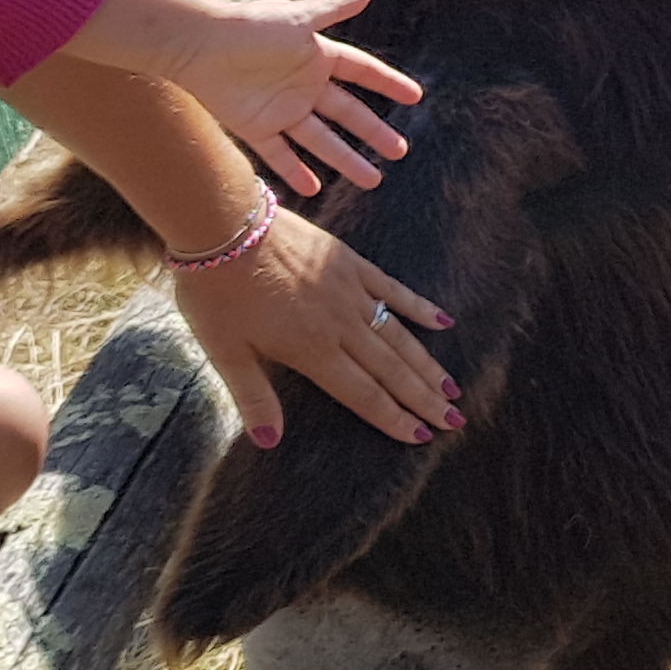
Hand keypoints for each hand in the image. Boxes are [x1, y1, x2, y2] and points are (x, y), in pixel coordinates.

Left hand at [148, 0, 421, 195]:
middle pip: (347, 114)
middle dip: (374, 132)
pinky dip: (296, 171)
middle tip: (400, 151)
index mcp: (317, 57)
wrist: (197, 44)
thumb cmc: (249, 26)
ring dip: (346, 159)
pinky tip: (315, 188)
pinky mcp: (256, 127)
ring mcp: (281, 110)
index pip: (361, 72)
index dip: (387, 83)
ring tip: (373, 180)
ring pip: (321, 141)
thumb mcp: (297, 18)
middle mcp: (303, 86)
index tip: (414, 97)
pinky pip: (280, 154)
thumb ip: (332, 9)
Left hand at [169, 208, 458, 447]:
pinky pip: (394, 291)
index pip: (363, 394)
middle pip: (391, 370)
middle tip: (454, 420)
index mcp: (312, 351)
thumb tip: (269, 441)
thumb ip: (253, 397)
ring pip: (399, 337)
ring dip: (427, 365)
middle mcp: (341, 327)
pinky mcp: (352, 266)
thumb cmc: (216, 294)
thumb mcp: (224, 352)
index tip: (422, 437)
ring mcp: (351, 294)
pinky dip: (419, 308)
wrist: (226, 228)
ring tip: (452, 387)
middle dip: (424, 398)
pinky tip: (443, 322)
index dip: (394, 418)